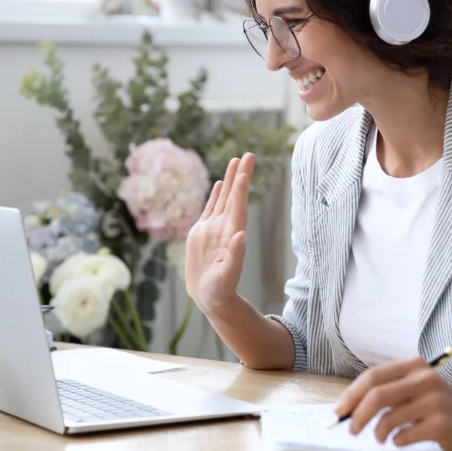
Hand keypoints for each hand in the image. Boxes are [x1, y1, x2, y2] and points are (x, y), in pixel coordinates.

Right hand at [185, 153, 254, 313]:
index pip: (238, 208)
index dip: (241, 191)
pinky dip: (217, 194)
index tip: (245, 173)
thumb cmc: (220, 291)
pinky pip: (211, 208)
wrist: (210, 298)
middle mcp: (225, 228)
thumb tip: (241, 235)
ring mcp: (214, 228)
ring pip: (224, 198)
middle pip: (234, 196)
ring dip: (231, 179)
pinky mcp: (202, 232)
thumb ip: (235, 256)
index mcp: (232, 236)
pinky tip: (222, 182)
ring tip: (236, 159)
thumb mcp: (227, 276)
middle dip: (241, 175)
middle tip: (249, 154)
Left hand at [333, 357, 451, 449]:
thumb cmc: (437, 404)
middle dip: (358, 415)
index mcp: (414, 366)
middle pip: (377, 396)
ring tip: (381, 437)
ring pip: (388, 419)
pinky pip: (403, 436)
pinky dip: (397, 441)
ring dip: (378, 433)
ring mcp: (434, 402)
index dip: (352, 395)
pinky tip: (403, 439)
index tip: (339, 411)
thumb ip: (387, 391)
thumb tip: (348, 407)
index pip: (373, 377)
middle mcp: (424, 379)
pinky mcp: (441, 424)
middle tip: (351, 429)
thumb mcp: (415, 387)